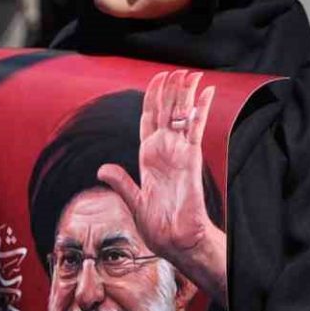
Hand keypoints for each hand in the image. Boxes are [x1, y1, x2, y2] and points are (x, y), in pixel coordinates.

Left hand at [96, 69, 227, 305]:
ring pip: (182, 114)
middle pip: (168, 112)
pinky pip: (197, 128)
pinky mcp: (192, 158)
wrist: (176, 240)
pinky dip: (202, 109)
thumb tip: (102, 168)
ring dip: (186, 93)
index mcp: (148, 158)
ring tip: (191, 73)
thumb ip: (120, 181)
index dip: (152, 99)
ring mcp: (180, 153)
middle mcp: (165, 151)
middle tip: (178, 70)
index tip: (156, 80)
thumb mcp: (133, 201)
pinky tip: (207, 93)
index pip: (149, 120)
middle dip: (171, 90)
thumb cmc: (157, 227)